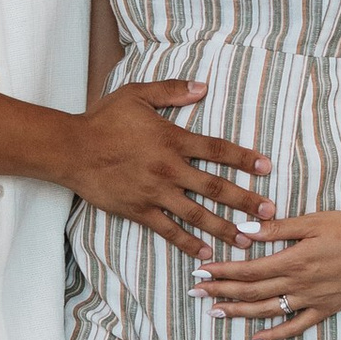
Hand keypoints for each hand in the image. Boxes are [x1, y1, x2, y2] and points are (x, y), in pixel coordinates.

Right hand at [70, 84, 271, 261]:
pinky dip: (188, 242)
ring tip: (246, 240)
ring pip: (197, 214)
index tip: (266, 167)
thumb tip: (203, 87)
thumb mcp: (137, 94)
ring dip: (224, 227)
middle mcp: (169, 169)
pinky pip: (168, 230)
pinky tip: (205, 252)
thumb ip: (172, 91)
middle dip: (245, 201)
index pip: (217, 150)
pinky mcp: (139, 210)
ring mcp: (154, 192)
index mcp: (172, 139)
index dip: (244, 158)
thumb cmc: (103, 119)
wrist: (70, 149)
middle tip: (270, 213)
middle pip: (215, 187)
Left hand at [193, 207, 340, 338]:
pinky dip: (274, 335)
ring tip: (215, 312)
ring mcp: (311, 300)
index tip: (201, 270)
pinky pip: (295, 327)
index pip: (248, 269)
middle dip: (221, 291)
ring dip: (238, 312)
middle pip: (251, 291)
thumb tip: (244, 232)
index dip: (222, 271)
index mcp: (293, 260)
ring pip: (267, 311)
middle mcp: (298, 284)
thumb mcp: (314, 221)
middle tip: (195, 291)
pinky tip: (256, 339)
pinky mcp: (325, 309)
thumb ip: (277, 229)